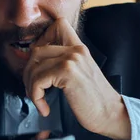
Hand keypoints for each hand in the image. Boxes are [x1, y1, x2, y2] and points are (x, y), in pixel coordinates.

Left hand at [23, 18, 130, 139]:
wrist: (111, 114)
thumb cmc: (96, 101)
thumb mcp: (81, 76)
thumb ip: (65, 66)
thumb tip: (37, 67)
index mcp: (80, 49)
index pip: (58, 25)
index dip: (41, 40)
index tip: (39, 63)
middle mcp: (76, 50)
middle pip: (37, 50)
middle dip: (28, 72)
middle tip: (34, 90)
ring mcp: (71, 60)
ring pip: (34, 66)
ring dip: (31, 87)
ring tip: (39, 101)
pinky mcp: (67, 73)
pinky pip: (37, 81)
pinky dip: (36, 97)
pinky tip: (44, 108)